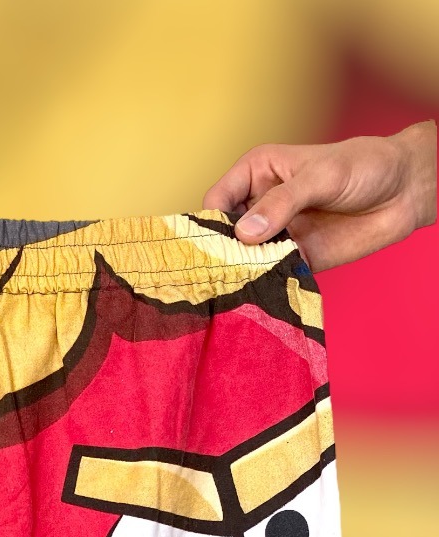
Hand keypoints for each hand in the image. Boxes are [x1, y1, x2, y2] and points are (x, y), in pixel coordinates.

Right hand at [203, 119, 436, 271]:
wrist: (405, 191)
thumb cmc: (365, 166)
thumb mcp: (322, 175)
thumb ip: (283, 202)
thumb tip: (245, 233)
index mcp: (254, 174)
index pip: (216, 201)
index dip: (208, 223)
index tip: (214, 244)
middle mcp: (257, 205)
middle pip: (222, 235)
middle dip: (219, 253)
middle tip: (221, 272)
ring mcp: (272, 235)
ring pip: (241, 258)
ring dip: (239, 273)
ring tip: (238, 285)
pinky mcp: (290, 258)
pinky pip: (266, 275)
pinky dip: (262, 285)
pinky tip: (260, 292)